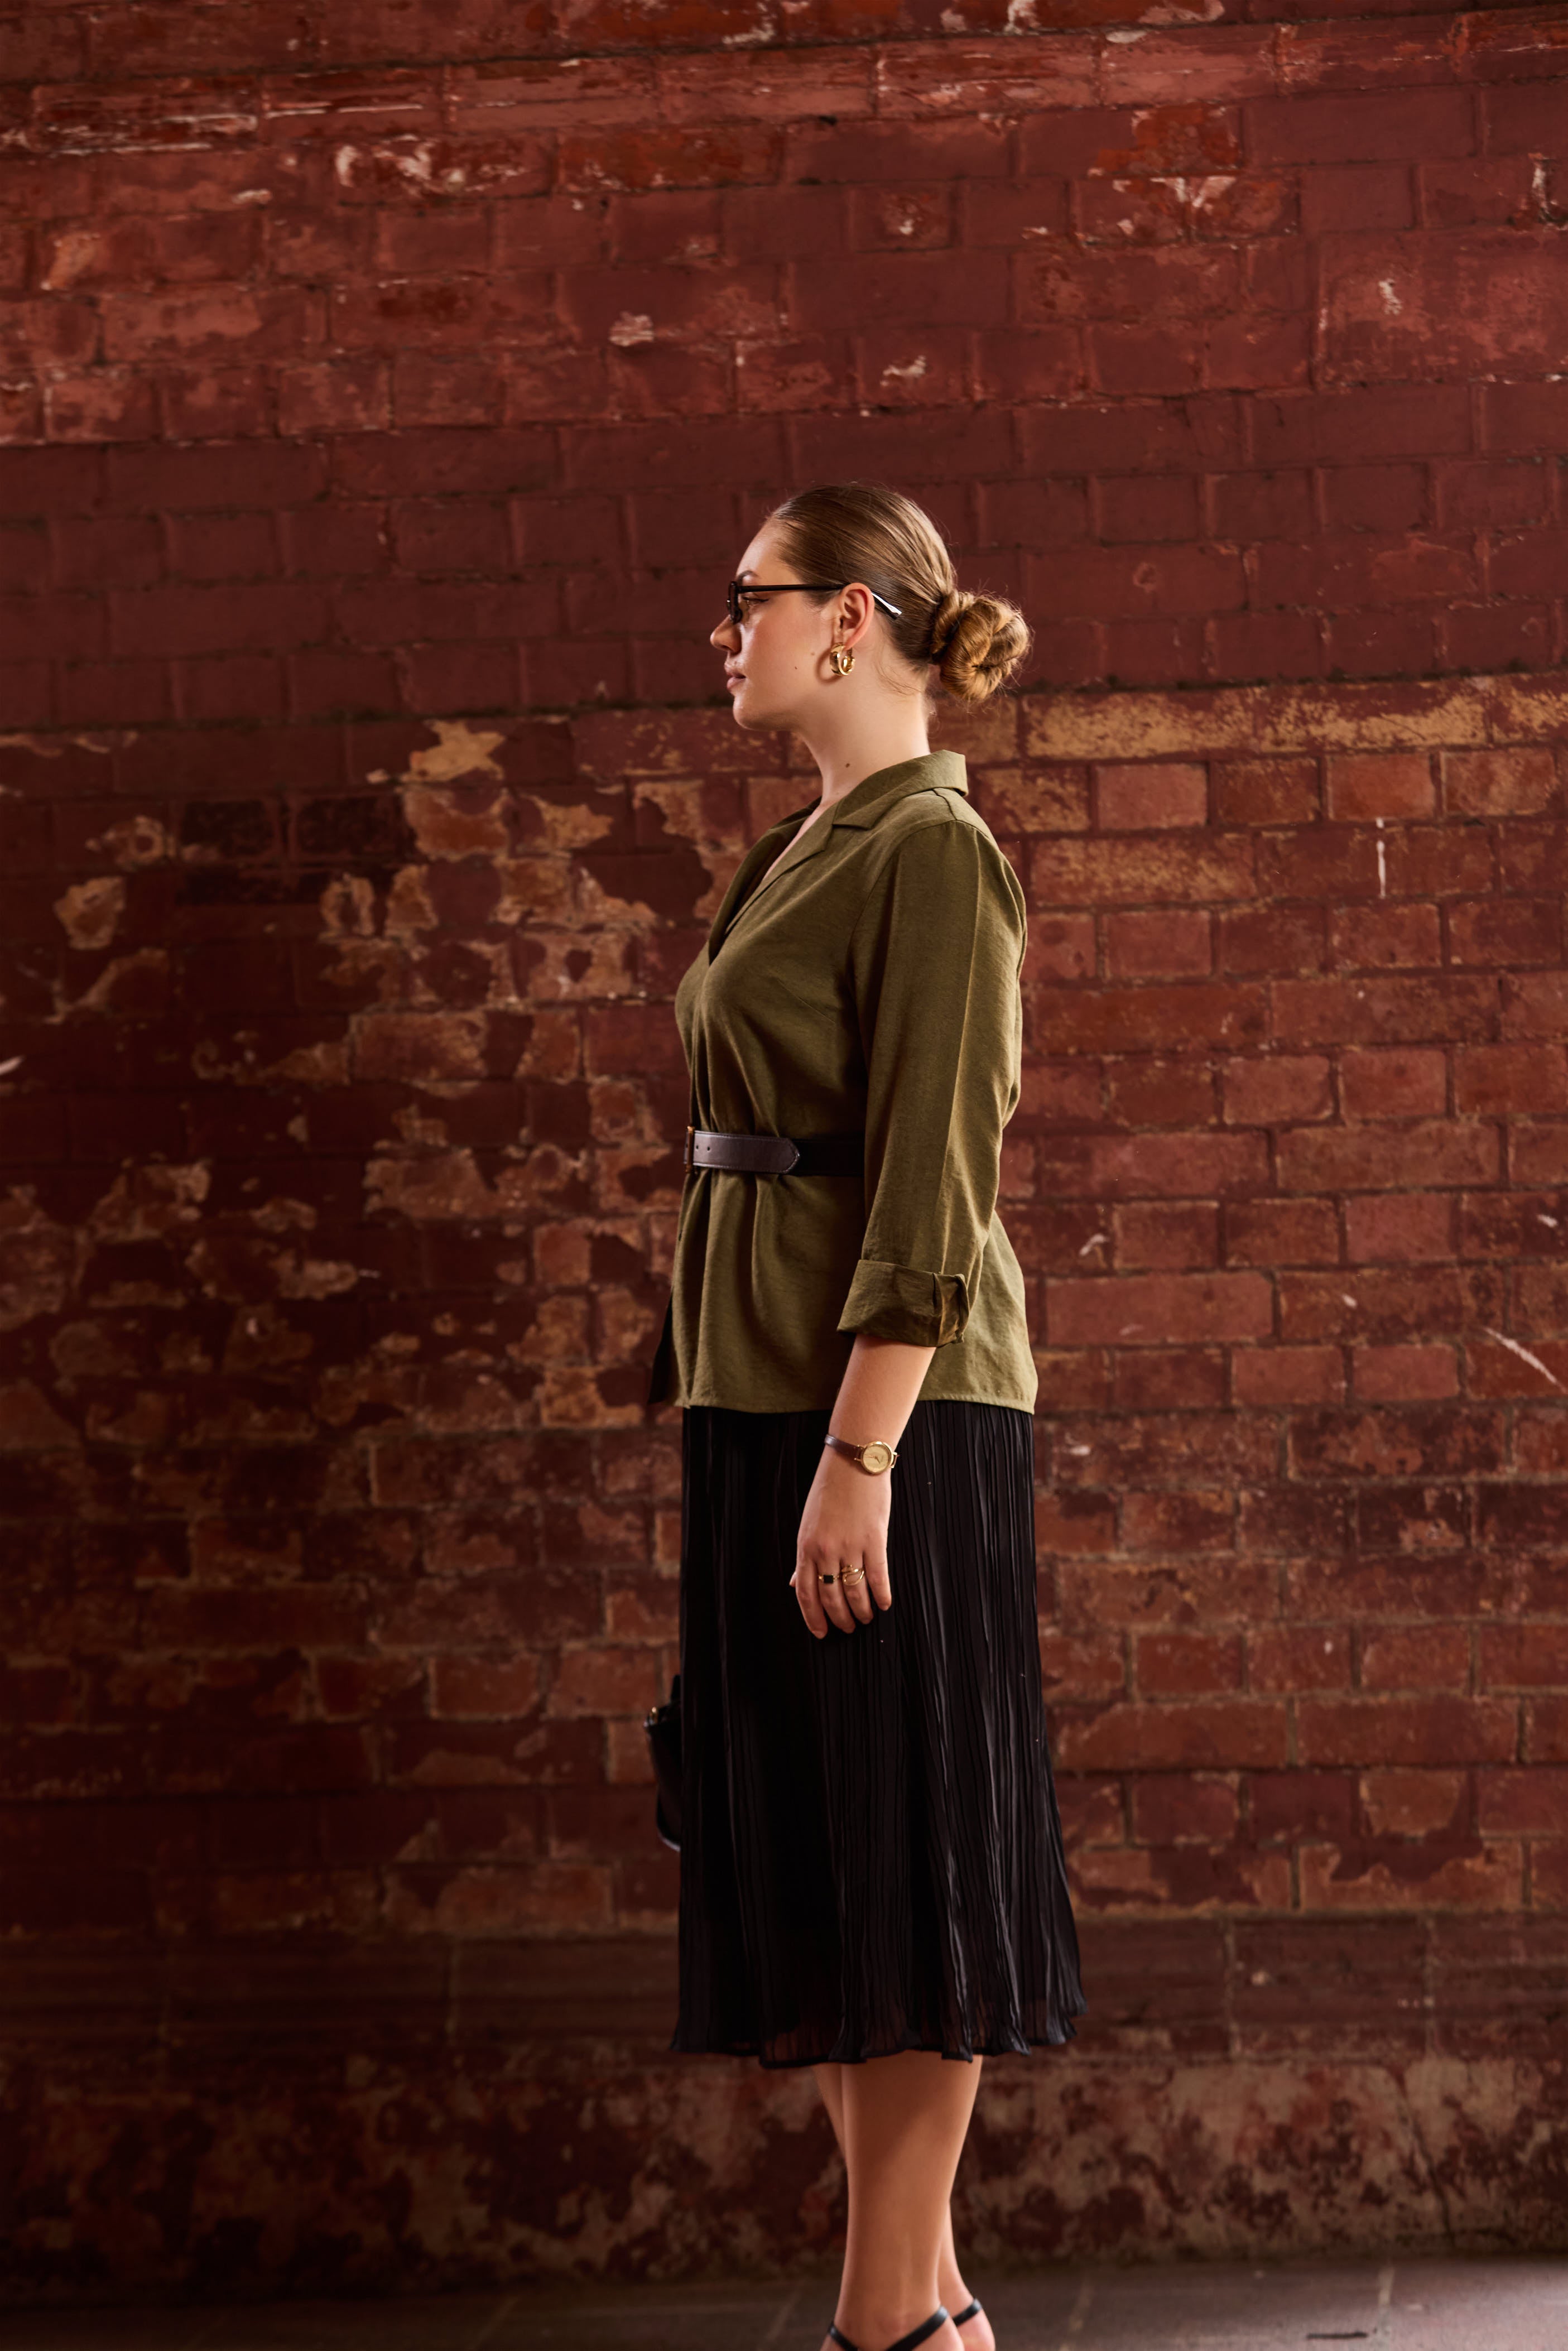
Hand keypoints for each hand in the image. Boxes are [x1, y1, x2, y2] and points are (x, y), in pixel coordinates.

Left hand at [790, 1444, 893, 1638]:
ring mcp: (850, 1545)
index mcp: (806, 1546)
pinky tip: (884, 1605)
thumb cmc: (830, 1491)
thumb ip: (805, 1557)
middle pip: (831, 1598)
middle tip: (847, 1628)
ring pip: (854, 1591)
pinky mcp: (874, 1539)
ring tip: (865, 1618)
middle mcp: (825, 1550)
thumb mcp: (809, 1524)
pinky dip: (881, 1595)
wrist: (854, 1461)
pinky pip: (878, 1576)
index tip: (822, 1633)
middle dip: (840, 1619)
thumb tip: (796, 1584)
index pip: (806, 1594)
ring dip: (861, 1611)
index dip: (814, 1618)